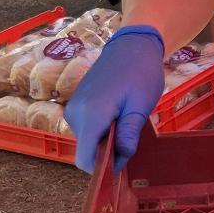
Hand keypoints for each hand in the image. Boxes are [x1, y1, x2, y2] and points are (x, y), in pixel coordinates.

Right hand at [63, 25, 166, 172]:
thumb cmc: (140, 73)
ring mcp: (73, 107)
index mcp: (90, 116)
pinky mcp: (76, 103)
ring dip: (106, 139)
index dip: (103, 168)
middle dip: (108, 151)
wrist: (131, 44)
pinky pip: (86, 127)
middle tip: (132, 135)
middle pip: (87, 150)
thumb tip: (119, 162)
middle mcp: (75, 114)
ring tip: (126, 119)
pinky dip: (101, 128)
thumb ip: (128, 135)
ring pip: (88, 140)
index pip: (84, 159)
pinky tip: (118, 113)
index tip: (122, 163)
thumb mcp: (140, 106)